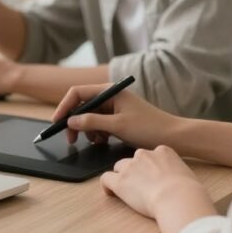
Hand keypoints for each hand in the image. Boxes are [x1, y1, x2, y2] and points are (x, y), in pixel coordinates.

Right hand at [50, 83, 178, 147]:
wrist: (174, 137)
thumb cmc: (149, 127)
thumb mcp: (117, 126)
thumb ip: (92, 122)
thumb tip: (71, 121)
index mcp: (110, 91)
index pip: (78, 93)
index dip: (64, 107)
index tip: (57, 122)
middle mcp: (111, 96)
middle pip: (82, 106)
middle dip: (75, 122)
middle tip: (71, 139)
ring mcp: (115, 107)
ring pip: (89, 117)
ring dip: (87, 130)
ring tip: (95, 141)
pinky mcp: (118, 118)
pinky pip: (99, 124)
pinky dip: (97, 133)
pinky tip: (103, 141)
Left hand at [100, 146, 210, 219]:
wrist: (179, 198)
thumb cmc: (189, 191)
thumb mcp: (187, 175)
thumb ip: (177, 172)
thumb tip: (178, 181)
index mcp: (163, 151)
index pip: (152, 156)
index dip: (151, 167)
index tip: (155, 177)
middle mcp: (144, 155)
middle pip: (134, 160)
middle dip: (136, 171)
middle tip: (143, 187)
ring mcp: (130, 167)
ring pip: (119, 168)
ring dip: (123, 177)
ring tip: (129, 192)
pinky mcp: (120, 181)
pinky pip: (106, 179)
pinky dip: (107, 186)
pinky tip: (112, 193)